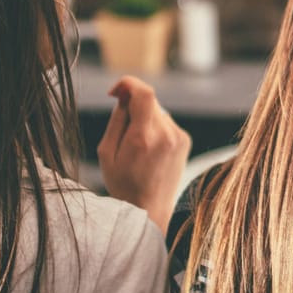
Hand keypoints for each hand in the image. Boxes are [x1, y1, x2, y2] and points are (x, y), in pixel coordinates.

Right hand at [96, 75, 190, 231]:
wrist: (149, 209)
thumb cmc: (122, 183)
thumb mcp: (107, 152)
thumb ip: (117, 119)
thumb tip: (125, 94)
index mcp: (144, 138)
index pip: (144, 93)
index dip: (128, 83)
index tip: (114, 91)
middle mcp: (166, 135)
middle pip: (148, 101)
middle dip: (132, 105)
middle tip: (122, 129)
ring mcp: (179, 137)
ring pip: (157, 111)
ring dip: (144, 118)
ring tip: (137, 146)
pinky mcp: (185, 140)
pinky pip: (166, 122)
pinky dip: (155, 127)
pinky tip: (150, 150)